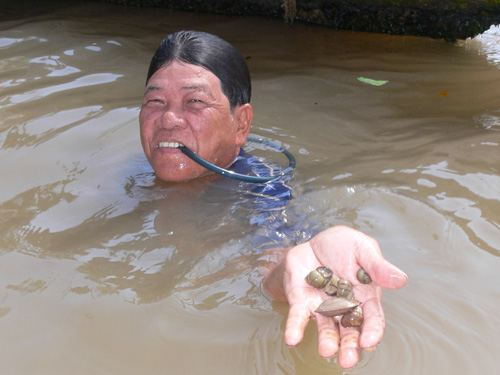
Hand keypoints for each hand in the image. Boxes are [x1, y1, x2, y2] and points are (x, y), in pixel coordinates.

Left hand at [263, 225, 406, 368]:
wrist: (313, 242)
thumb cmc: (343, 246)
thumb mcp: (362, 248)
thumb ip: (377, 265)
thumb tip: (400, 279)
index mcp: (365, 296)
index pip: (371, 318)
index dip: (372, 331)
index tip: (369, 341)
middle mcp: (344, 307)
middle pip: (350, 330)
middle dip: (349, 346)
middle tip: (347, 360)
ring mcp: (322, 307)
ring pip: (326, 328)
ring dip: (327, 342)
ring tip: (326, 351)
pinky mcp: (302, 302)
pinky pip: (298, 316)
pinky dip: (295, 328)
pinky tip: (292, 338)